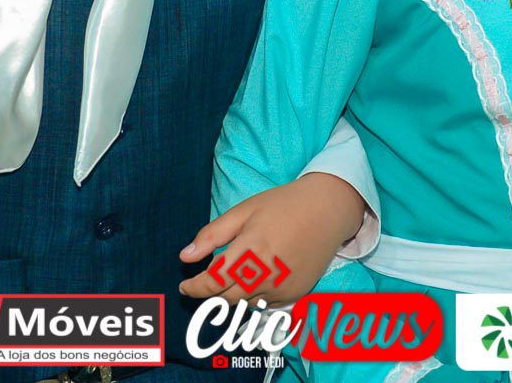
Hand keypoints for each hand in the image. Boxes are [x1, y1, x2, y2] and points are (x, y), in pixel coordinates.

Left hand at [179, 173, 366, 303]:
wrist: (327, 210)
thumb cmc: (282, 205)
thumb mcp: (243, 211)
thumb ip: (212, 235)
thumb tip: (185, 256)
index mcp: (250, 251)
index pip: (213, 282)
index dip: (195, 288)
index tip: (184, 287)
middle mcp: (266, 275)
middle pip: (226, 299)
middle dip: (210, 295)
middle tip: (204, 284)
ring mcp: (282, 288)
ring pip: (244, 305)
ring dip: (231, 296)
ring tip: (230, 278)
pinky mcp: (295, 294)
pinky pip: (265, 306)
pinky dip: (253, 297)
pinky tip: (254, 280)